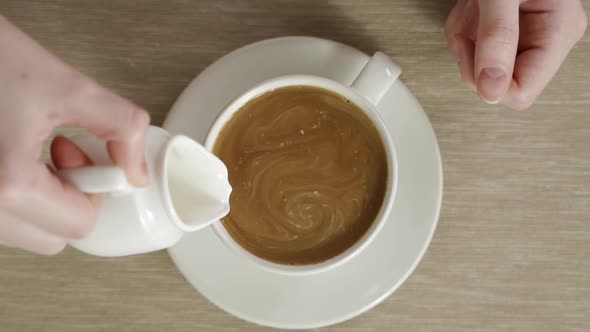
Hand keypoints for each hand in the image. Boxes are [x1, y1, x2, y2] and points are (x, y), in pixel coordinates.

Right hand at [0, 16, 149, 254]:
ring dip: (41, 198)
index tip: (88, 157)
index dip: (96, 190)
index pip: (79, 226)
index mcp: (7, 186)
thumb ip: (121, 128)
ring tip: (32, 148)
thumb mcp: (68, 87)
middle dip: (70, 198)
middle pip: (52, 238)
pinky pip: (2, 216)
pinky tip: (12, 154)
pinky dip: (15, 194)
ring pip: (24, 230)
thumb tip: (137, 171)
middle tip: (63, 152)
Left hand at [445, 0, 586, 109]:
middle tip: (474, 18)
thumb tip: (491, 90)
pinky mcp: (505, 32)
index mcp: (558, 32)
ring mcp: (524, 36)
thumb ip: (497, 37)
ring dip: (464, 38)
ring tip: (473, 7)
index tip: (477, 48)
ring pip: (479, 66)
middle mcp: (545, 38)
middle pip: (495, 80)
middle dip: (473, 52)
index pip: (521, 93)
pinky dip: (462, 30)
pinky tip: (471, 9)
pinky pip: (473, 48)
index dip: (489, 79)